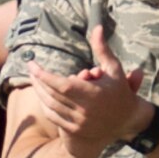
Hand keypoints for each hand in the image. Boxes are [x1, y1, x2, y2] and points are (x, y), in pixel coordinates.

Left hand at [26, 25, 151, 156]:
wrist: (128, 120)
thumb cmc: (120, 90)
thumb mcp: (114, 68)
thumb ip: (102, 48)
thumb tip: (98, 27)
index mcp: (93, 94)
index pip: (62, 85)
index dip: (45, 76)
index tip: (32, 65)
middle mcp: (85, 110)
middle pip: (53, 95)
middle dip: (38, 81)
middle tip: (30, 69)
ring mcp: (80, 122)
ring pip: (51, 106)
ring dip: (39, 92)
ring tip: (33, 79)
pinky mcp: (76, 130)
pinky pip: (53, 117)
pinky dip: (45, 106)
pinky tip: (41, 95)